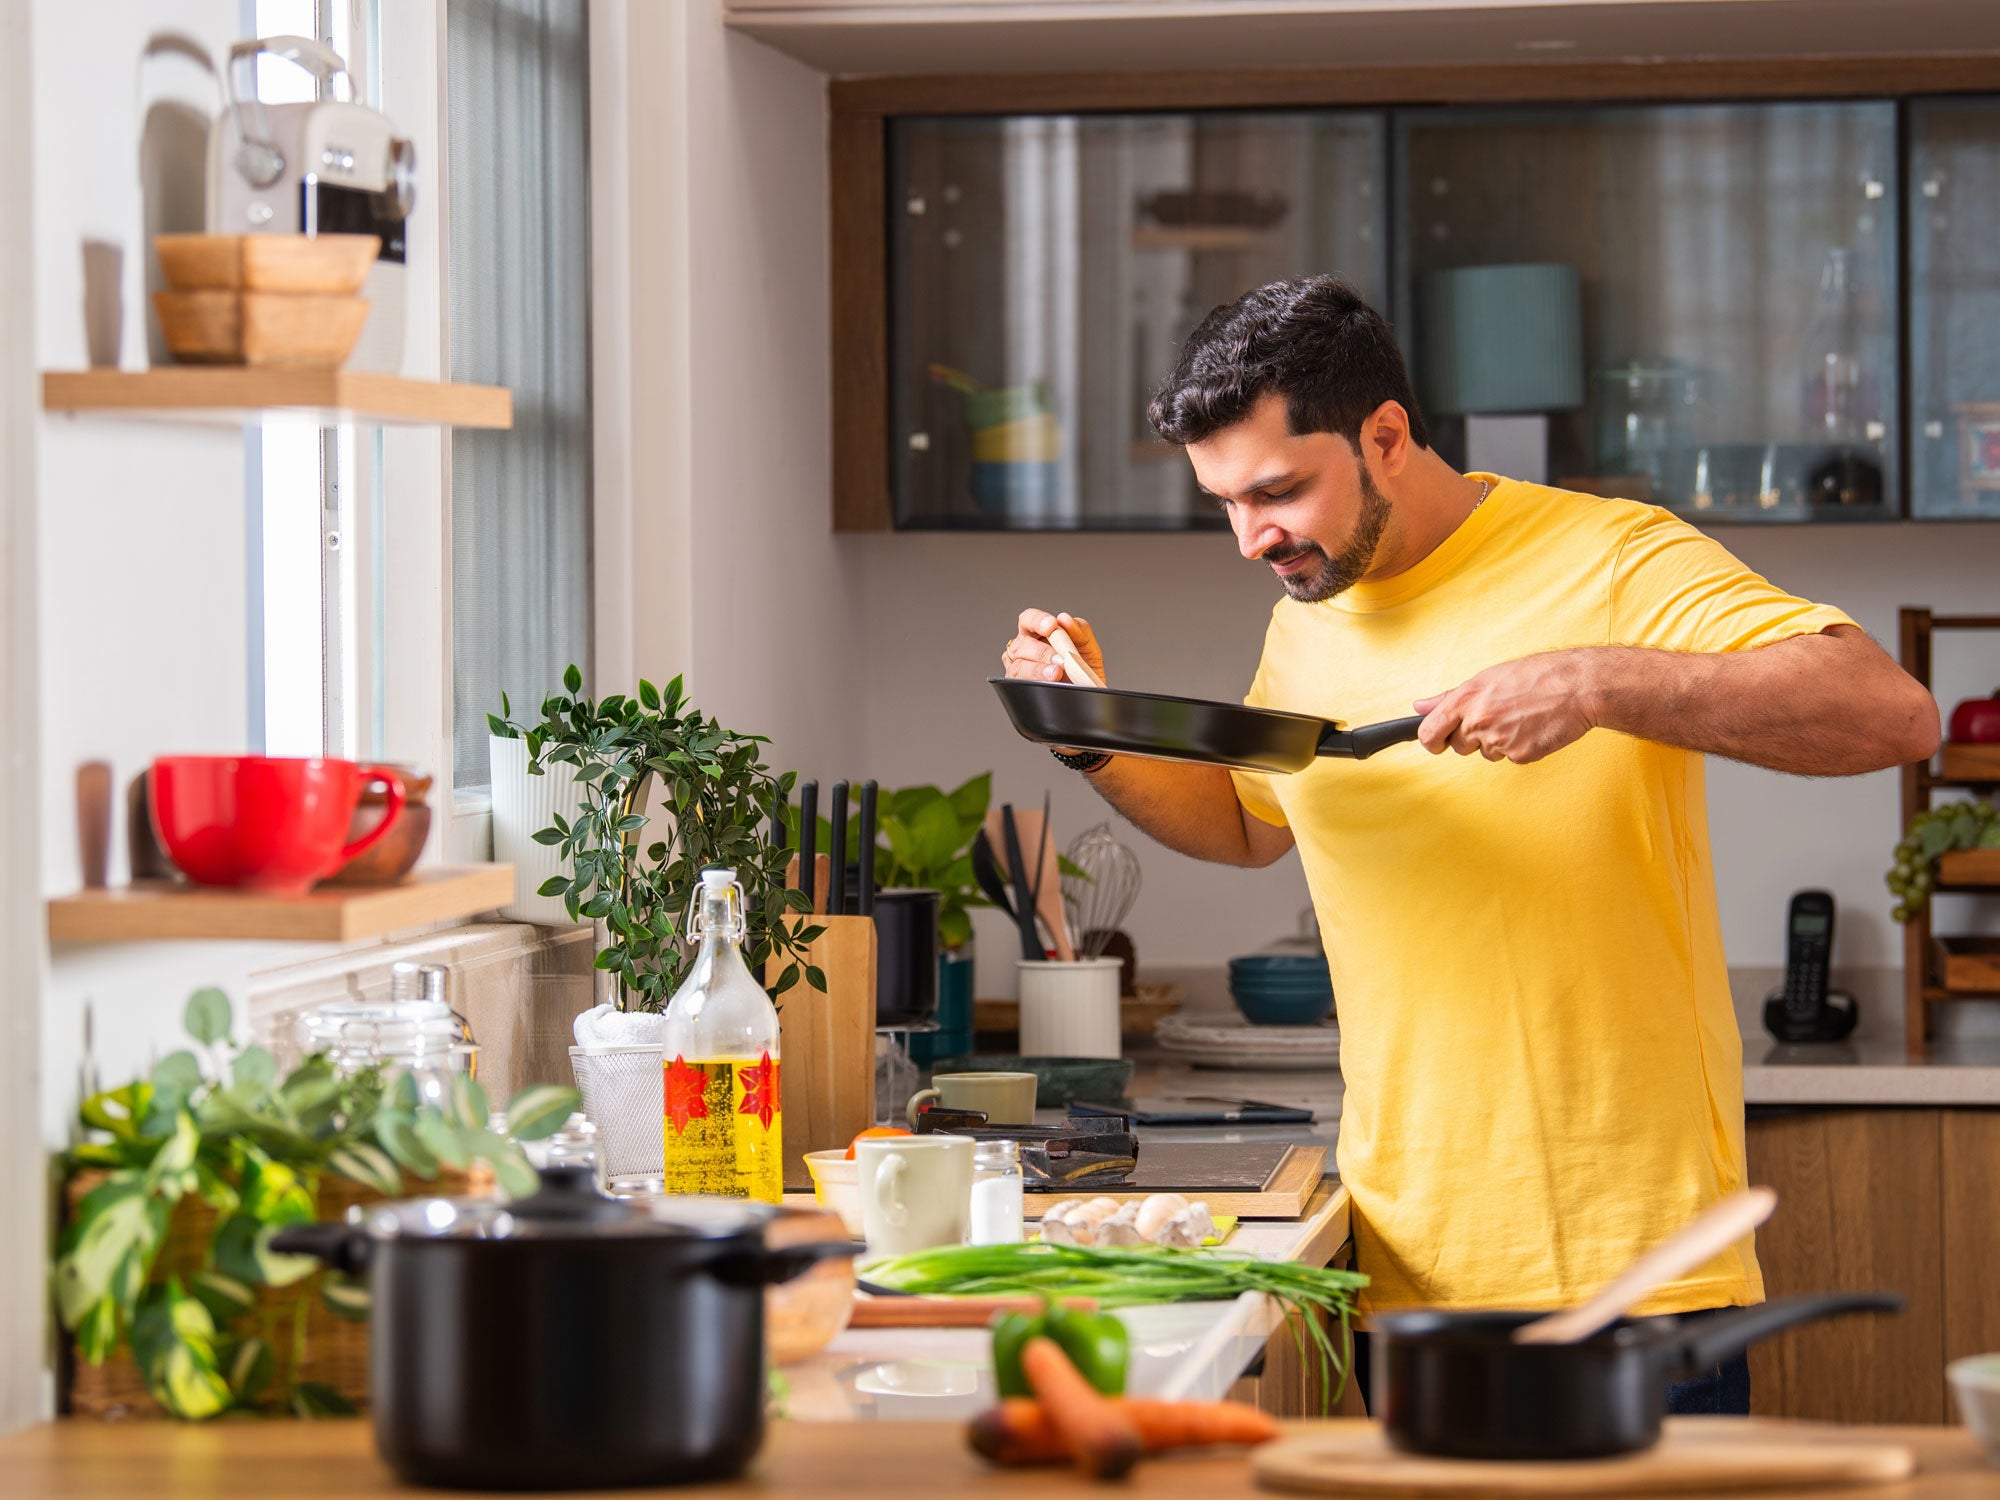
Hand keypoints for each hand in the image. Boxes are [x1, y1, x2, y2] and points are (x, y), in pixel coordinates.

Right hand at [1002, 609, 1107, 685]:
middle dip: (1042, 652)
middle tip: (1060, 659)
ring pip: (1019, 666)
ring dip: (1038, 670)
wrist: (1088, 691)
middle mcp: (1024, 649)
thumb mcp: (1087, 645)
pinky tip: (1050, 683)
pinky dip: (1036, 682)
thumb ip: (1079, 629)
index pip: (1028, 619)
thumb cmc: (1083, 666)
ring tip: (1057, 674)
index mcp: (1037, 633)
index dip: (1036, 621)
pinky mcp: (1021, 688)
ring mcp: (1020, 669)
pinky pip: (1021, 685)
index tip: (1051, 626)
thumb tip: (1064, 619)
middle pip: (1021, 645)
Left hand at [1414, 650, 1598, 763]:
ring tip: (1520, 717)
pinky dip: (1519, 746)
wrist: (1577, 686)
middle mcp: (1478, 721)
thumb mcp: (1486, 677)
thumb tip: (1419, 706)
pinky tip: (1533, 727)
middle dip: (1471, 737)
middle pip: (1458, 746)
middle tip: (1497, 717)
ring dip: (1497, 741)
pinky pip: (1509, 758)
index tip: (1436, 742)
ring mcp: (1499, 741)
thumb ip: (1449, 697)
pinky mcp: (1520, 755)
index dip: (1430, 740)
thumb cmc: (1536, 675)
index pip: (1429, 733)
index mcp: (1466, 699)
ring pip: (1485, 753)